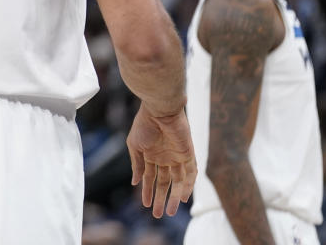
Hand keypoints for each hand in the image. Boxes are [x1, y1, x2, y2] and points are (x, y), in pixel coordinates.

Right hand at [125, 102, 196, 217]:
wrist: (160, 110)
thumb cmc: (144, 125)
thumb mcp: (135, 145)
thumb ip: (136, 164)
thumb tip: (135, 182)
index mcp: (151, 155)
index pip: (150, 177)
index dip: (147, 191)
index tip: (144, 205)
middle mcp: (164, 157)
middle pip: (164, 182)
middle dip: (160, 198)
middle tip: (157, 215)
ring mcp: (177, 156)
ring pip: (177, 181)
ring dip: (174, 197)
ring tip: (170, 212)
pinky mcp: (188, 153)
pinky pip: (190, 173)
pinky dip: (188, 185)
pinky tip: (183, 197)